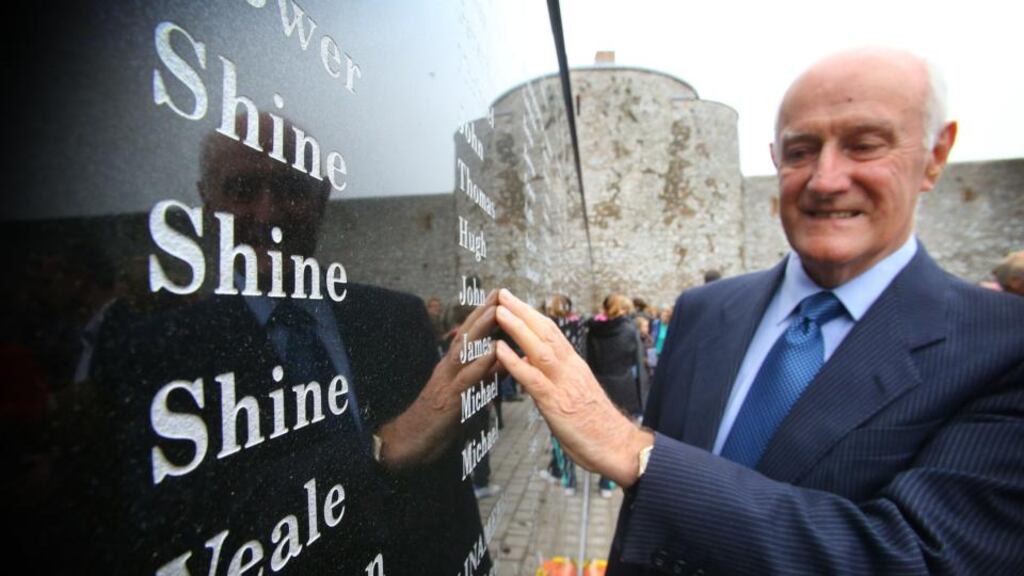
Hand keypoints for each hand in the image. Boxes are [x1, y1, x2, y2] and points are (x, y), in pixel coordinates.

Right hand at [376, 290, 497, 468]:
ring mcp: (446, 383)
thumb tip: (502, 364)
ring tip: (496, 311)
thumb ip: (481, 379)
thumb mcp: (462, 396)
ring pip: (464, 352)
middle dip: (483, 313)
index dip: (482, 316)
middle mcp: (447, 369)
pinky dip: (480, 364)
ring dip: (481, 331)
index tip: (498, 297)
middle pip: (466, 336)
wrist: (407, 445)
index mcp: (450, 368)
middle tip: (499, 293)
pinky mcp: (449, 401)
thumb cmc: (435, 422)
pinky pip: (466, 380)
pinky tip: (493, 352)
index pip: (468, 337)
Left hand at [494, 289, 652, 486]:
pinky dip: (515, 362)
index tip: (516, 302)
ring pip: (540, 349)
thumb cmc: (596, 426)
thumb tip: (530, 363)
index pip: (553, 333)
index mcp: (575, 366)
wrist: (619, 447)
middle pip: (546, 332)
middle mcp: (571, 369)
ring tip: (500, 311)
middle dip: (523, 311)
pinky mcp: (557, 404)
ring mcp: (564, 385)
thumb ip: (554, 378)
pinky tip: (500, 350)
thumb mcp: (574, 394)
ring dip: (518, 328)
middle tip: (504, 293)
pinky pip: (533, 379)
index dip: (533, 315)